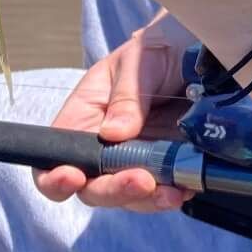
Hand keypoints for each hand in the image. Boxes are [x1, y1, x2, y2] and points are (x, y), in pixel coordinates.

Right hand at [35, 13, 188, 209]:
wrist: (199, 52)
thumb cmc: (155, 51)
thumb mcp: (139, 61)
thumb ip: (127, 96)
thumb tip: (112, 133)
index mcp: (83, 118)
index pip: (52, 159)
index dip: (54, 178)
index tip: (73, 177)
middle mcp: (103, 147)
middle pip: (92, 188)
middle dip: (114, 191)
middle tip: (142, 181)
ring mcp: (134, 161)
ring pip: (130, 198)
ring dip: (148, 200)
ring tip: (172, 192)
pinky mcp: (165, 168)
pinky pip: (162, 193)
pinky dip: (172, 195)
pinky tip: (186, 187)